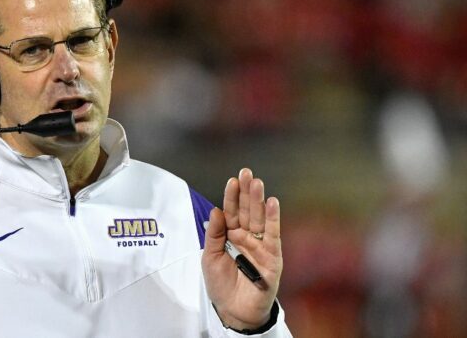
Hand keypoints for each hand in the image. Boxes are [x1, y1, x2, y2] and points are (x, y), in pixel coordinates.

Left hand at [201, 168, 282, 329]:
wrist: (233, 311)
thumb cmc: (221, 285)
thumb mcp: (209, 257)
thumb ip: (214, 234)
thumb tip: (217, 210)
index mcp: (231, 235)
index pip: (232, 211)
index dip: (232, 196)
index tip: (233, 179)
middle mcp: (247, 237)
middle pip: (247, 210)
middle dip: (247, 191)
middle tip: (247, 172)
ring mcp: (260, 246)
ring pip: (260, 219)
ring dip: (259, 201)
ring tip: (258, 183)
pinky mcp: (272, 257)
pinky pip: (273, 235)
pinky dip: (273, 219)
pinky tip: (273, 203)